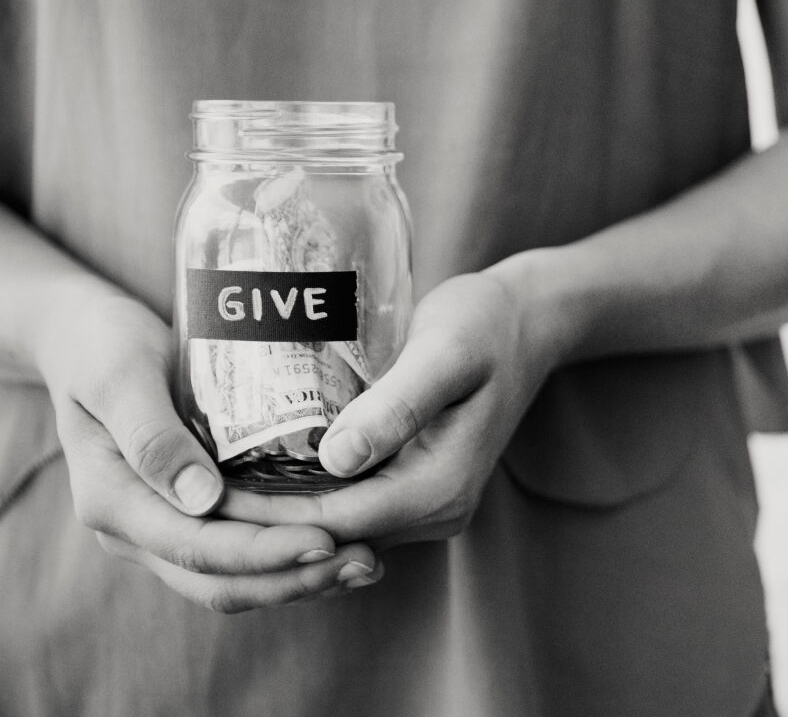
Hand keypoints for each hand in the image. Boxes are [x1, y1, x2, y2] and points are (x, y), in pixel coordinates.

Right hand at [36, 285, 381, 611]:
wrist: (85, 337)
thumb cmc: (103, 346)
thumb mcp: (119, 376)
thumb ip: (151, 436)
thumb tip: (202, 500)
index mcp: (113, 501)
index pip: (195, 548)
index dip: (263, 553)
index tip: (325, 542)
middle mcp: (135, 530)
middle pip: (220, 581)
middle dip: (295, 579)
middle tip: (367, 563)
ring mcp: (161, 528)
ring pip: (234, 580)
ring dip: (301, 579)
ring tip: (368, 565)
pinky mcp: (190, 517)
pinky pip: (241, 556)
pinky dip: (290, 559)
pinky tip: (343, 544)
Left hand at [220, 271, 560, 546]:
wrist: (530, 322)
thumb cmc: (484, 325)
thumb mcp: (445, 353)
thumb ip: (397, 406)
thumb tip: (335, 461)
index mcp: (441, 487)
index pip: (334, 521)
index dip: (264, 516)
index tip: (201, 493)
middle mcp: (437, 510)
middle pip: (330, 535)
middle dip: (259, 523)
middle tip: (188, 492)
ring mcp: (430, 504)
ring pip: (337, 527)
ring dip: (277, 515)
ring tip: (210, 483)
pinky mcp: (418, 486)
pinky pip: (351, 507)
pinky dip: (303, 497)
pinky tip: (259, 469)